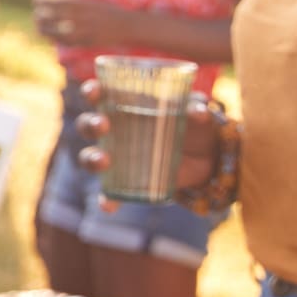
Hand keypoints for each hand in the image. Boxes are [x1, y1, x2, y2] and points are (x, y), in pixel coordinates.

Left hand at [39, 0, 141, 49]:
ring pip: (59, 33)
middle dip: (42, 19)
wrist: (127, 26)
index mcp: (84, 5)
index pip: (59, 3)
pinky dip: (58, 40)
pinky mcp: (87, 42)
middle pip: (56, 19)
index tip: (35, 2)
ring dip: (47, 32)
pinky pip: (68, 42)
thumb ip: (78, 5)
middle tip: (36, 18)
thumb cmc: (110, 12)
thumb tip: (60, 5)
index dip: (45, 4)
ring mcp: (85, 31)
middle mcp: (82, 18)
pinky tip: (52, 38)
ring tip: (40, 29)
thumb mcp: (93, 3)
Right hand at [74, 80, 220, 200]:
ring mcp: (119, 157)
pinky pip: (109, 193)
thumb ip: (196, 108)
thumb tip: (197, 111)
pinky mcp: (128, 182)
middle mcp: (115, 130)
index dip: (92, 91)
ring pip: (91, 157)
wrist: (208, 158)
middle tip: (103, 126)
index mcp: (126, 105)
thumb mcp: (197, 112)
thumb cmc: (195, 124)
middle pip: (88, 125)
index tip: (94, 90)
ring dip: (91, 159)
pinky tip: (107, 205)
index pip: (99, 95)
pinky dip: (106, 200)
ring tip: (104, 161)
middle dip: (90, 124)